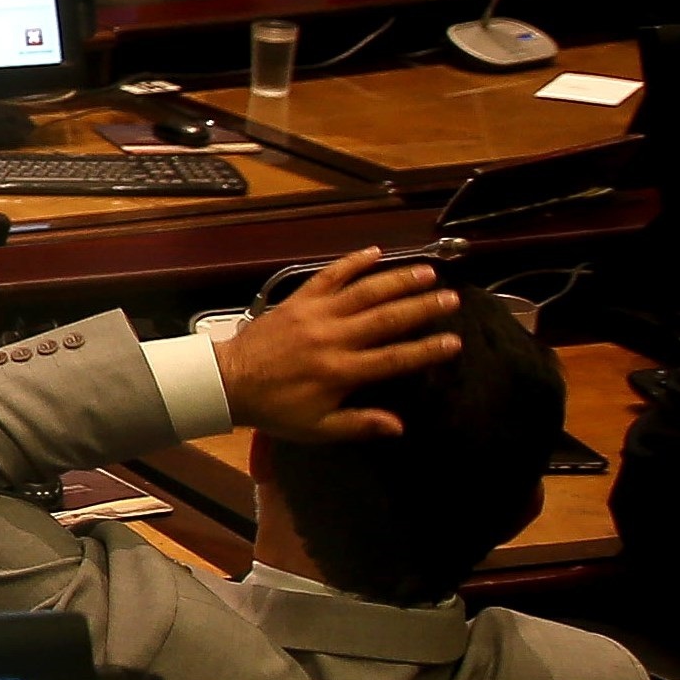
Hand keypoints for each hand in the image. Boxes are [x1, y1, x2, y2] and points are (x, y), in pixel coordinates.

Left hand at [216, 247, 459, 444]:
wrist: (226, 381)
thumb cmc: (274, 407)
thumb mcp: (316, 428)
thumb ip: (358, 424)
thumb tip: (398, 426)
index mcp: (341, 371)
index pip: (394, 359)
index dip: (427, 350)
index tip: (454, 341)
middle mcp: (333, 338)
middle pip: (386, 318)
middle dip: (422, 306)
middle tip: (451, 297)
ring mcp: (315, 314)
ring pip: (363, 291)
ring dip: (396, 279)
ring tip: (426, 271)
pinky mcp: (297, 300)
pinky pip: (328, 275)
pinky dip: (351, 262)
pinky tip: (375, 252)